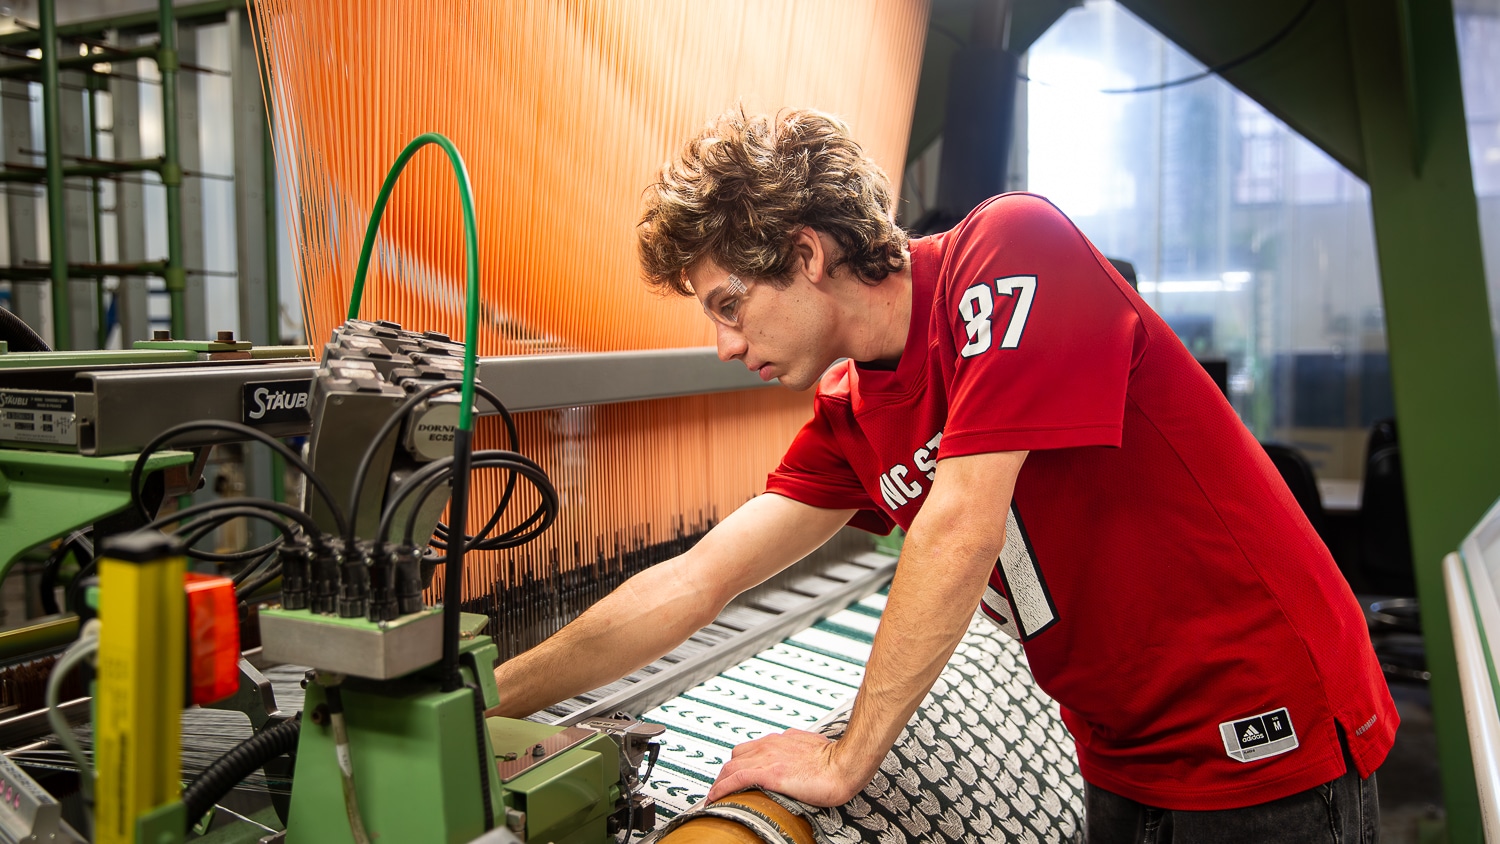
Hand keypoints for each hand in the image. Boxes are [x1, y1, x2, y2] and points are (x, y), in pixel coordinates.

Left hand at [705, 729, 870, 806]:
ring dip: (719, 782)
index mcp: (781, 740)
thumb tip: (799, 755)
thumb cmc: (836, 759)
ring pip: (730, 767)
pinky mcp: (769, 773)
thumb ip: (800, 749)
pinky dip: (721, 788)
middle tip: (721, 789)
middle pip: (735, 757)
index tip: (733, 776)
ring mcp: (768, 757)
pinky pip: (735, 779)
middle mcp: (770, 745)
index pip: (749, 750)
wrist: (844, 764)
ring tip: (715, 797)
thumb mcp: (813, 747)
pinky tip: (716, 798)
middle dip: (725, 774)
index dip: (738, 764)